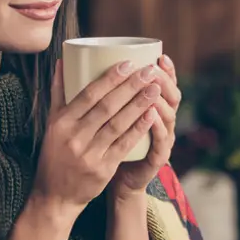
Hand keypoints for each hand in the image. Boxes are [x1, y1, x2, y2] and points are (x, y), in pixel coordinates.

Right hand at [30, 58, 161, 218]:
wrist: (55, 196)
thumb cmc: (55, 154)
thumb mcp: (51, 124)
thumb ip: (58, 93)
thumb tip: (63, 61)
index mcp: (60, 123)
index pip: (88, 95)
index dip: (110, 78)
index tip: (128, 63)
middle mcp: (74, 137)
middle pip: (106, 107)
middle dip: (130, 87)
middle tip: (149, 71)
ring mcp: (89, 154)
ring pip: (118, 124)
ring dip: (139, 105)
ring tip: (155, 89)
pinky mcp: (103, 169)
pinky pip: (124, 145)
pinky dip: (138, 129)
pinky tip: (151, 115)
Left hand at [111, 54, 180, 199]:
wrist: (118, 184)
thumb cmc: (109, 146)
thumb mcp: (109, 119)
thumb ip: (99, 96)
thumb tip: (67, 66)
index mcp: (154, 108)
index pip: (168, 85)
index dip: (167, 70)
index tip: (160, 55)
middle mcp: (163, 121)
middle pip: (171, 96)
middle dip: (161, 80)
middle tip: (151, 68)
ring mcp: (164, 139)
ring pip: (168, 115)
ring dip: (159, 100)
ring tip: (151, 86)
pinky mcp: (159, 158)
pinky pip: (161, 141)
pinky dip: (155, 127)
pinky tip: (151, 115)